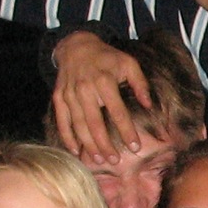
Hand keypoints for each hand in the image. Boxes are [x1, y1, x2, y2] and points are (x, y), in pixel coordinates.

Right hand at [49, 30, 154, 159]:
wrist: (76, 46)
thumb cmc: (107, 57)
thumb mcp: (129, 63)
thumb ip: (140, 84)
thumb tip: (149, 105)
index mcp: (104, 81)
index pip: (117, 111)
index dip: (126, 130)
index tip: (135, 147)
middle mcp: (85, 89)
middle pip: (95, 123)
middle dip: (105, 144)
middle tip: (115, 161)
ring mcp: (69, 94)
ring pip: (78, 125)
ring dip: (88, 144)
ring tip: (99, 160)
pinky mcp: (59, 97)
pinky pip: (62, 120)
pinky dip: (67, 137)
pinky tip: (76, 151)